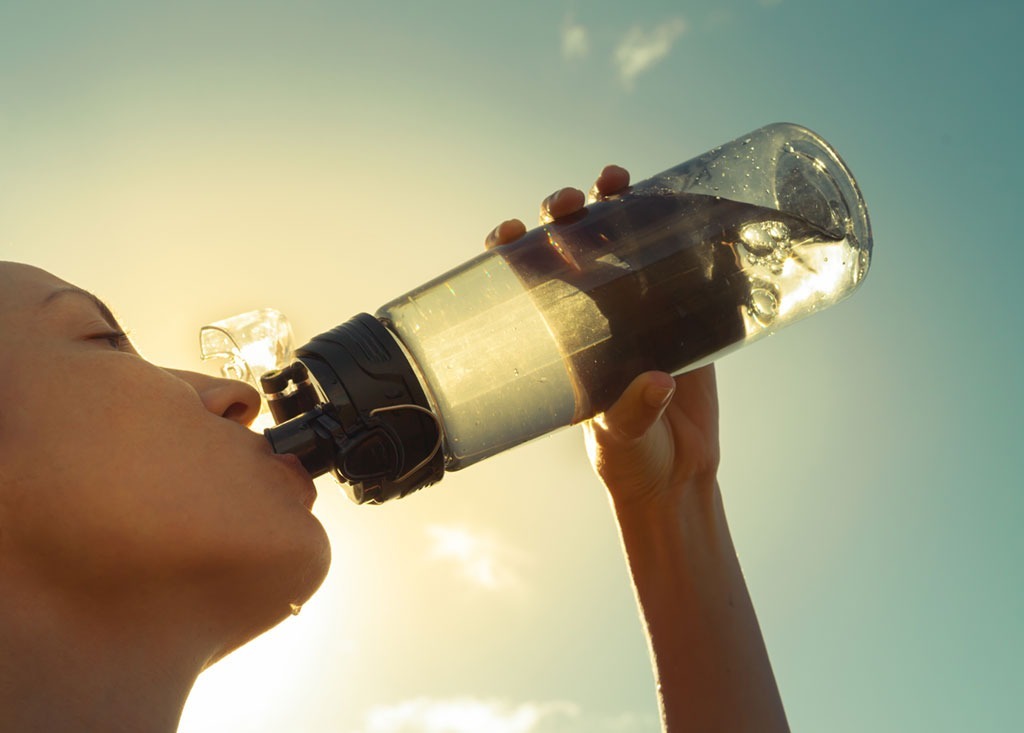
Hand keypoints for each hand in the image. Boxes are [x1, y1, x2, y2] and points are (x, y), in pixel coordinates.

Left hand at [485, 164, 720, 507]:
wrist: (679, 477)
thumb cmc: (631, 461)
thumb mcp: (621, 439)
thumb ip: (633, 412)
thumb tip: (656, 382)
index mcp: (562, 340)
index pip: (527, 283)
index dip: (513, 251)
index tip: (509, 234)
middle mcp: (595, 316)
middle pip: (573, 249)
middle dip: (565, 216)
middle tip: (569, 205)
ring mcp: (640, 309)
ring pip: (623, 243)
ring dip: (616, 207)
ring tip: (614, 183)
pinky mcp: (685, 315)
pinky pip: (681, 263)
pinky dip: (680, 231)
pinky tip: (680, 201)